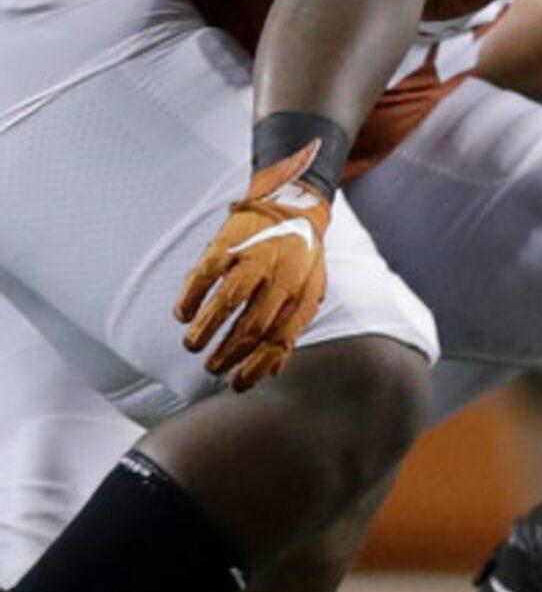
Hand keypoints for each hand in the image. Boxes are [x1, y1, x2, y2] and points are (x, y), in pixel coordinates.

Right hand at [174, 150, 333, 389]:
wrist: (291, 206)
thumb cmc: (300, 258)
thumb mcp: (309, 292)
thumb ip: (292, 327)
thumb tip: (272, 370)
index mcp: (301, 294)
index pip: (279, 340)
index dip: (256, 367)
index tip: (237, 385)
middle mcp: (281, 278)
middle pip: (252, 327)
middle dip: (228, 354)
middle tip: (211, 368)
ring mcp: (254, 259)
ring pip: (227, 303)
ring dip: (206, 330)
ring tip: (193, 346)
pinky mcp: (228, 244)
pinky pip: (205, 275)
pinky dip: (191, 298)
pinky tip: (182, 315)